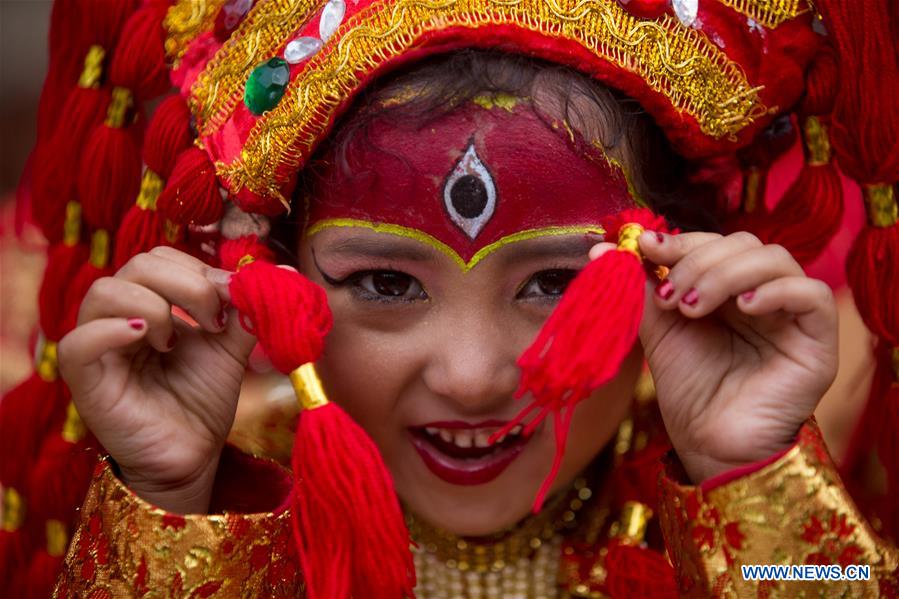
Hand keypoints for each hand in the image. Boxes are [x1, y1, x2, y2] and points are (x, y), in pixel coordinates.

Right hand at [58, 247, 255, 512]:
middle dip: (186, 284)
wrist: (193, 456)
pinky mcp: (85, 380)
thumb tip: (286, 275)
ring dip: (153, 306)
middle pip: (138, 266)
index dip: (199, 270)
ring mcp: (98, 347)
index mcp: (150, 303)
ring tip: (176, 342)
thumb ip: (246, 311)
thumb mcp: (230, 348)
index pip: (162, 258)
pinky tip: (145, 338)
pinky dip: (111, 331)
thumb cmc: (203, 401)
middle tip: (214, 320)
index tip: (232, 300)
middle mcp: (119, 317)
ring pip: (104, 292)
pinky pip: (78, 342)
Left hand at [590, 231, 837, 481]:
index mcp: (727, 287)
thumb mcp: (658, 330)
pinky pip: (813, 296)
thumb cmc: (689, 391)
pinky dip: (776, 291)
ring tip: (694, 308)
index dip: (680, 240)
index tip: (644, 248)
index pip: (712, 242)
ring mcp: (792, 315)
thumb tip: (602, 250)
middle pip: (743, 243)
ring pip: (776, 259)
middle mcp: (762, 293)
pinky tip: (743, 308)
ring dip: (726, 274)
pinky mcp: (819, 340)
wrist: (709, 445)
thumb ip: (640, 289)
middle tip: (669, 298)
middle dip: (698, 261)